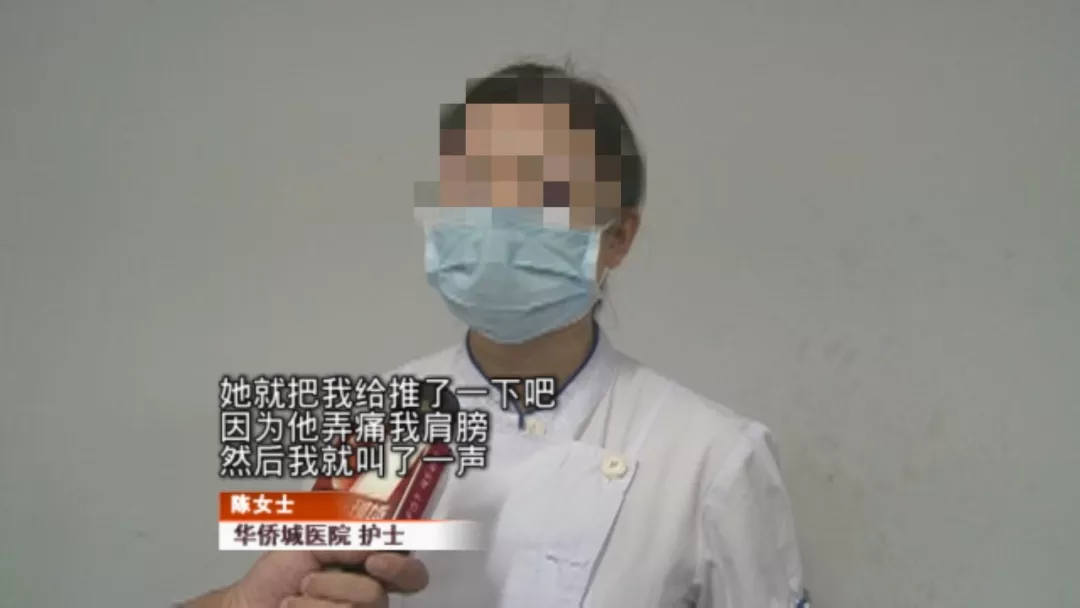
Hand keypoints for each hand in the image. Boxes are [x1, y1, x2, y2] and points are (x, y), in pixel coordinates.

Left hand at [226, 551, 428, 607]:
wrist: (249, 605)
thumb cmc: (279, 573)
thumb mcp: (311, 540)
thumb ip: (347, 539)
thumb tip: (376, 547)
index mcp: (372, 570)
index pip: (409, 573)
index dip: (402, 568)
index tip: (374, 560)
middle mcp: (370, 599)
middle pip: (381, 598)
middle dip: (344, 586)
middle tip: (311, 581)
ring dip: (316, 599)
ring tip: (296, 595)